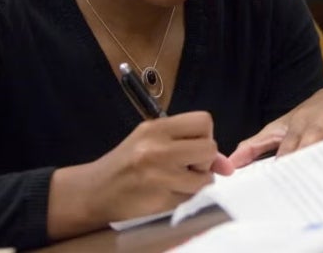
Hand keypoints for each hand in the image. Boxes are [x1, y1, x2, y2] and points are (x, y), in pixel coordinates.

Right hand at [48, 111, 232, 238]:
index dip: (204, 135)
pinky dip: (186, 197)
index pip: (203, 121)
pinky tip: (168, 193)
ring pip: (205, 178)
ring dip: (197, 182)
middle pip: (210, 147)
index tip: (192, 145)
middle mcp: (158, 149)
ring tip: (176, 180)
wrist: (95, 190)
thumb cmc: (125, 163)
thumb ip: (187, 144)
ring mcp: (160, 176)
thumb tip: (227, 165)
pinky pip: (191, 198)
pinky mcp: (161, 201)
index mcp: (156, 128)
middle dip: (204, 160)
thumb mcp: (150, 141)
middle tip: (187, 165)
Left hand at [229, 88, 322, 167]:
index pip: (291, 147)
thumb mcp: (278, 129)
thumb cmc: (303, 121)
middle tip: (311, 169)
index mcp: (298, 127)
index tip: (282, 171)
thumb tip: (229, 163)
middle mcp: (322, 122)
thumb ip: (254, 146)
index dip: (287, 159)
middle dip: (313, 149)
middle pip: (317, 138)